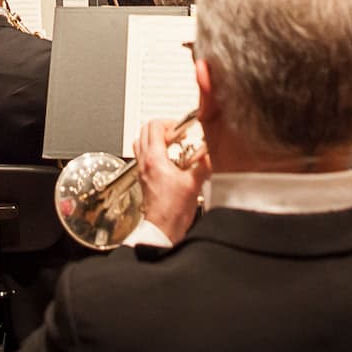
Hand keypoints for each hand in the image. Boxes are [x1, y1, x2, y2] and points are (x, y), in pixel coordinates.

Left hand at [134, 119, 208, 243]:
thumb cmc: (173, 210)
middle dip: (162, 128)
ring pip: (141, 142)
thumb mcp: (194, 183)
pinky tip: (169, 160)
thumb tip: (210, 154)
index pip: (154, 126)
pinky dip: (153, 151)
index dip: (170, 123)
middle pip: (144, 131)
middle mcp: (144, 162)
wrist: (163, 228)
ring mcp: (142, 170)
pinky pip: (143, 156)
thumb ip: (204, 165)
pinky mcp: (144, 178)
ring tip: (172, 143)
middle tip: (178, 133)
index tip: (182, 129)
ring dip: (155, 138)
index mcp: (154, 158)